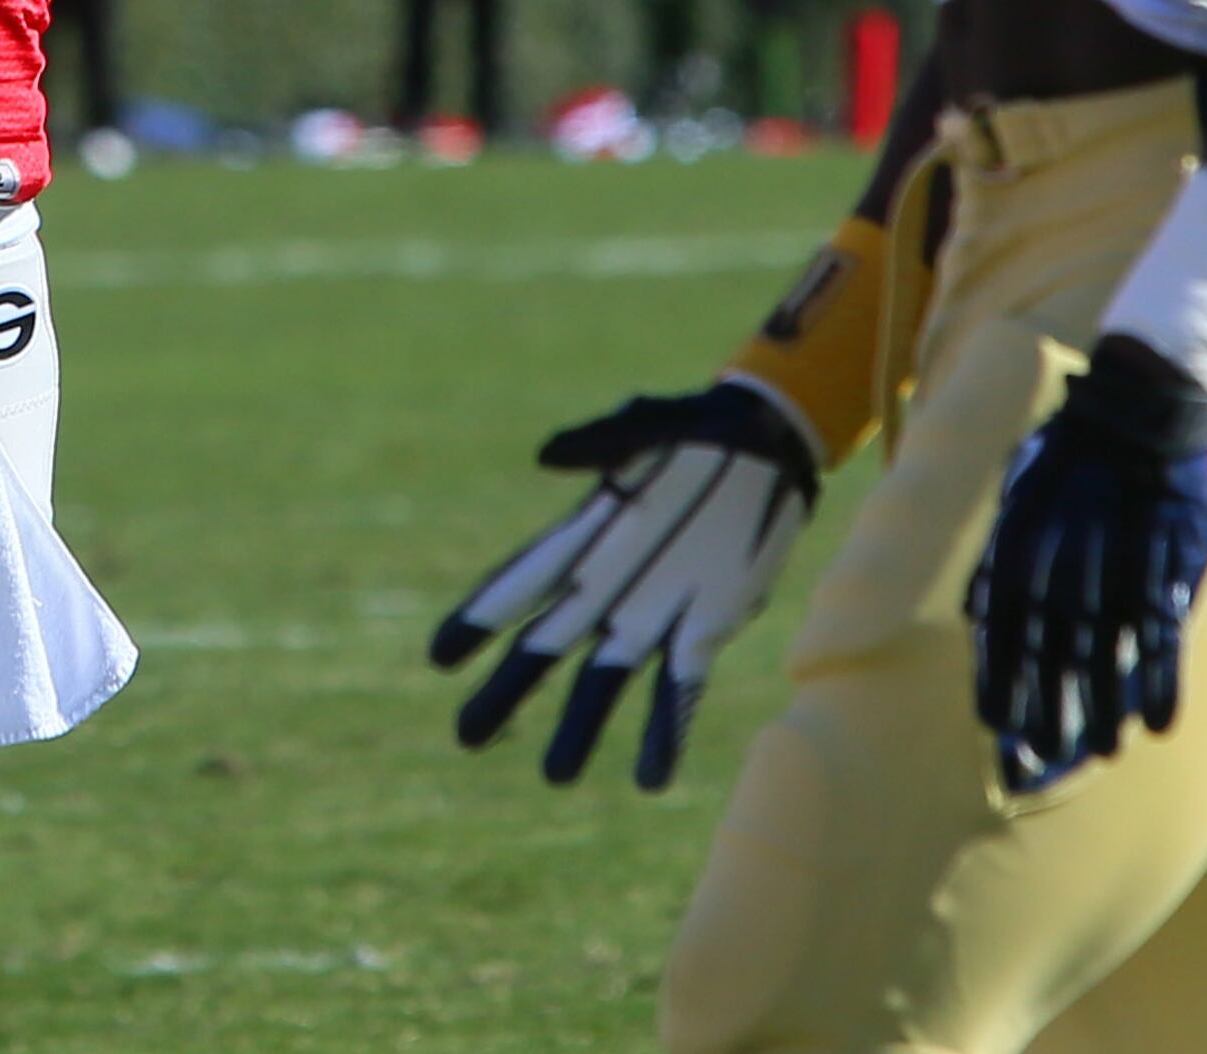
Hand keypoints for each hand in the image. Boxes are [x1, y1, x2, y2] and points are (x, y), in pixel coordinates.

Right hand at [434, 381, 815, 788]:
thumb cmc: (694, 428)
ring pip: (605, 681)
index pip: (522, 582)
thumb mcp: (646, 426)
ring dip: (581, 728)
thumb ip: (601, 442)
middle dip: (508, 691)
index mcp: (584, 535)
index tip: (440, 656)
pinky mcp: (704, 629)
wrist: (767, 447)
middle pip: (548, 646)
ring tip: (556, 778)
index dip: (481, 618)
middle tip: (466, 736)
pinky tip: (652, 780)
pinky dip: (664, 734)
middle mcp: (608, 585)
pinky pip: (679, 690)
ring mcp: (653, 612)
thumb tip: (548, 456)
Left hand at [969, 336, 1206, 782]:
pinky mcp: (1170, 558)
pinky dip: (1164, 676)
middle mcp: (1069, 552)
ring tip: (1099, 755)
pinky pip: (1164, 628)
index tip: (994, 725)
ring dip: (1101, 703)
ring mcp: (1121, 558)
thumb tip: (977, 611)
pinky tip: (1162, 722)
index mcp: (1027, 534)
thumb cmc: (1074, 444)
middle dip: (1044, 703)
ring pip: (1106, 645)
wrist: (1142, 396)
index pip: (1005, 619)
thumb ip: (1000, 548)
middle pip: (1051, 644)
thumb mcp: (1020, 486)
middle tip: (1036, 760)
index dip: (1000, 674)